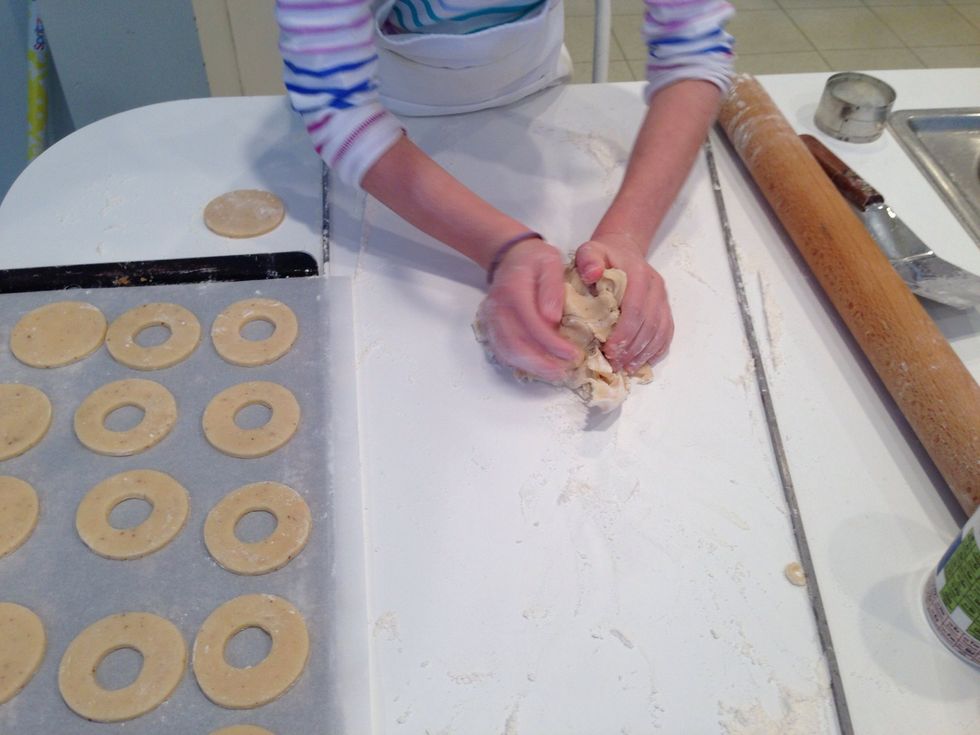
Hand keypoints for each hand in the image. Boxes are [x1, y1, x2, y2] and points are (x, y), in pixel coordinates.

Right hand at [477, 238, 581, 381]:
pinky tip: (537, 367)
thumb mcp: (551, 262)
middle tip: (564, 372)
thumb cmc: (535, 259)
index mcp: (513, 290)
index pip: (531, 323)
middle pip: (515, 343)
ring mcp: (491, 319)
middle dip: (541, 363)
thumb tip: (553, 318)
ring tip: (554, 373)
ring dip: (530, 367)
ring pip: (507, 351)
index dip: (552, 343)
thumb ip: (552, 288)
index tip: (573, 354)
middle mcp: (498, 307)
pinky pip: (501, 350)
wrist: (510, 256)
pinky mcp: (491, 327)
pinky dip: (519, 363)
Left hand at [575, 233, 673, 372]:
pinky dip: (656, 350)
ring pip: (660, 331)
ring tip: (626, 368)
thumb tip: (592, 274)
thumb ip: (588, 260)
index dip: (624, 334)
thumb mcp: (590, 251)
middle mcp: (655, 287)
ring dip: (644, 353)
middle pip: (648, 324)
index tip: (609, 351)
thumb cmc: (603, 255)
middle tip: (615, 364)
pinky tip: (642, 362)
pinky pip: (666, 332)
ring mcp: (663, 298)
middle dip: (632, 348)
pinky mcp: (665, 307)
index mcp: (638, 275)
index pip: (635, 310)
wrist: (623, 248)